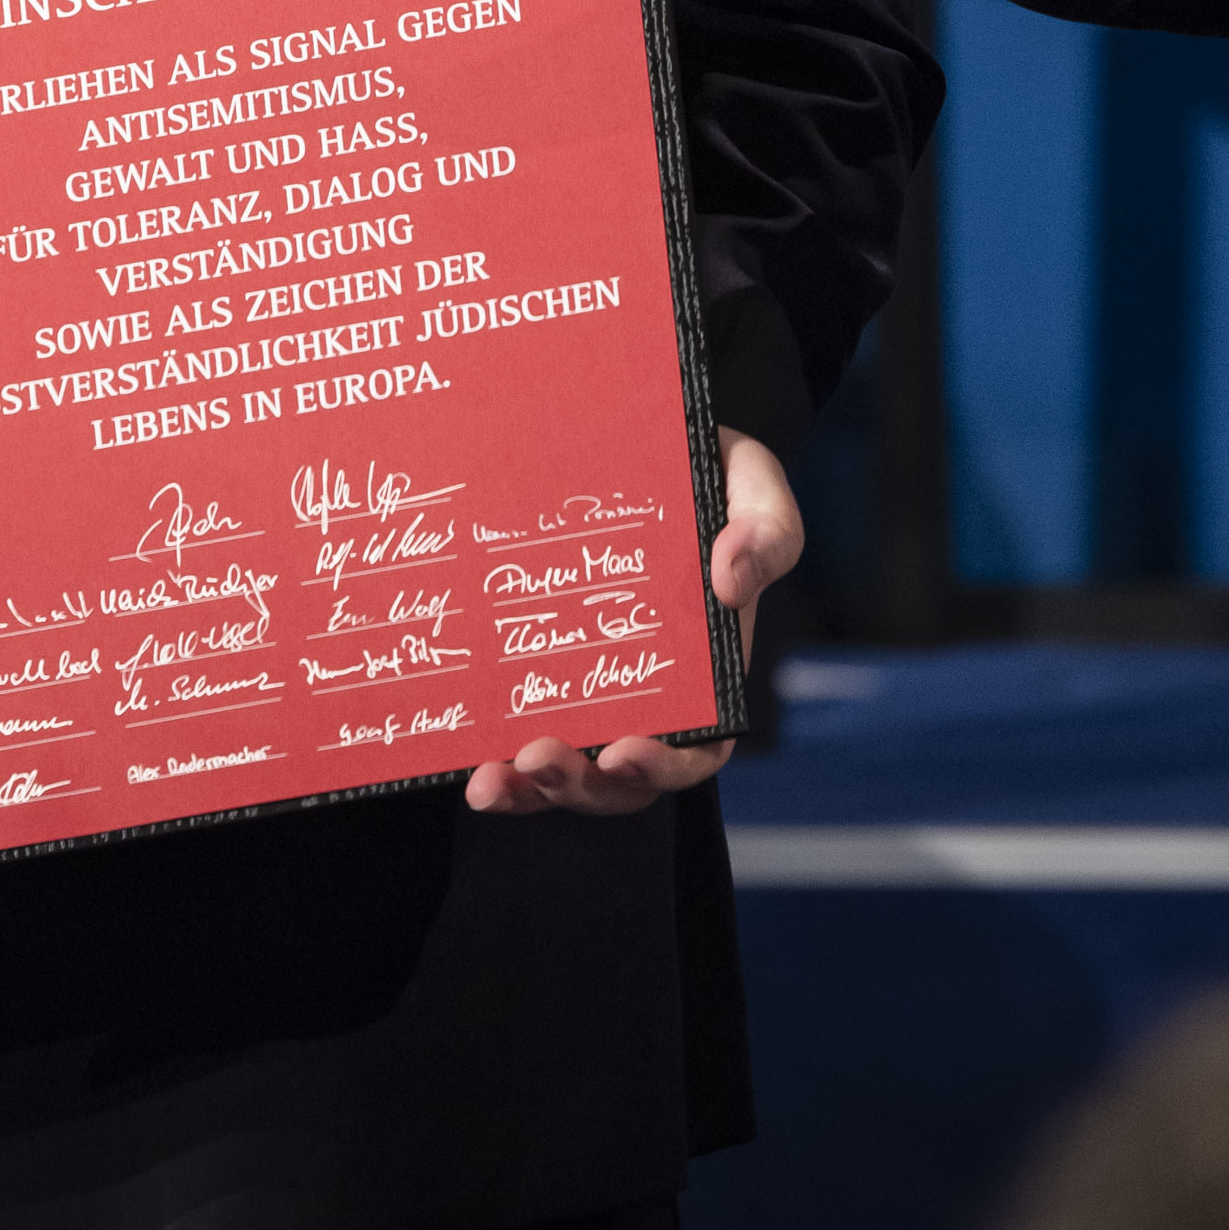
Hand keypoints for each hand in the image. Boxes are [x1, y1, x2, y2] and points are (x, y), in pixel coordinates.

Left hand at [465, 431, 800, 820]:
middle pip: (619, 779)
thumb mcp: (750, 482)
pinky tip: (462, 760)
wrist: (624, 438)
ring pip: (562, 774)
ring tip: (488, 781)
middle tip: (538, 759)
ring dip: (527, 791)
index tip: (625, 753)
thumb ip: (766, 530)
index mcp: (705, 671)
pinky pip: (513, 736)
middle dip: (580, 785)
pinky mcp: (531, 675)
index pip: (697, 749)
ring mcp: (583, 691)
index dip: (665, 767)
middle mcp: (644, 696)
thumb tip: (730, 582)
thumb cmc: (699, 469)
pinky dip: (494, 762)